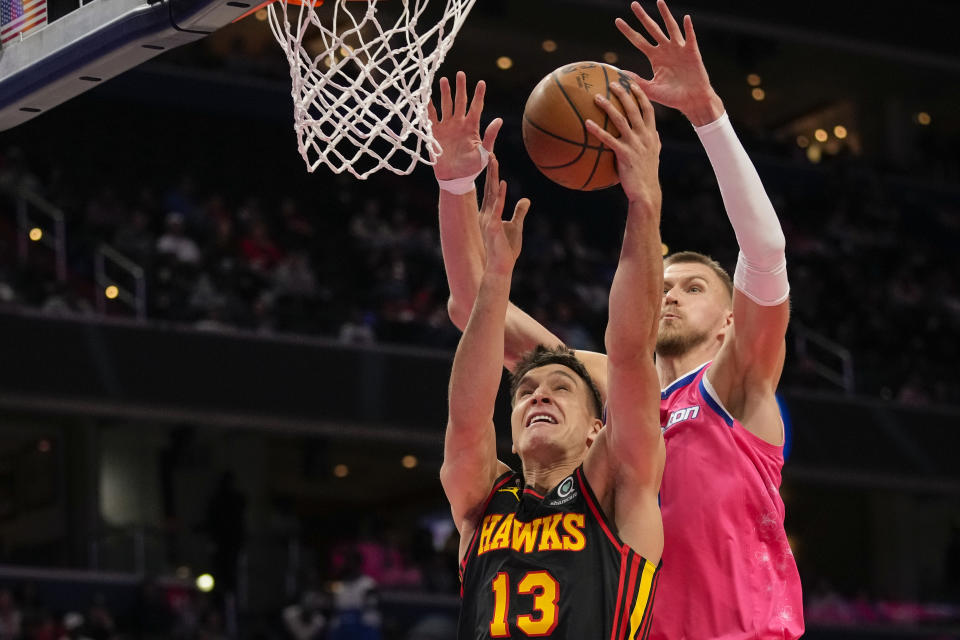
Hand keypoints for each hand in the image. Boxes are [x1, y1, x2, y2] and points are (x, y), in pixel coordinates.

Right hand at [428, 71, 502, 180]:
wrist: (455, 179)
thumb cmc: (472, 168)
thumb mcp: (484, 153)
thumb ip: (490, 136)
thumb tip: (499, 120)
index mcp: (472, 127)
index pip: (476, 108)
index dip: (479, 95)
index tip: (482, 83)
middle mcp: (459, 124)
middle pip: (460, 102)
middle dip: (460, 88)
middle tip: (461, 74)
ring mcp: (447, 127)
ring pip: (446, 106)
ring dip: (445, 93)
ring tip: (444, 80)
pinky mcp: (435, 133)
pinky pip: (432, 117)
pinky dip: (429, 108)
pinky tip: (427, 96)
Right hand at [478, 155, 530, 274]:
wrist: (501, 267)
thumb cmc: (507, 249)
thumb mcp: (516, 226)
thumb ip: (519, 212)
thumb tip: (526, 200)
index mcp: (489, 214)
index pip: (490, 191)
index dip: (491, 175)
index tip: (492, 159)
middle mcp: (486, 214)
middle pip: (488, 188)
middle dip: (489, 170)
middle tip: (489, 152)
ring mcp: (487, 219)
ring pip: (491, 193)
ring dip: (492, 176)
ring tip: (494, 160)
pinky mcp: (492, 226)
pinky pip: (497, 207)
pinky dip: (500, 194)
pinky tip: (502, 182)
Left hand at [586, 83, 661, 207]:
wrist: (646, 192)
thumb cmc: (647, 175)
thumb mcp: (655, 155)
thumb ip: (655, 142)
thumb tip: (655, 133)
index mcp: (651, 135)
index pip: (648, 109)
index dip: (640, 95)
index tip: (632, 83)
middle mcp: (645, 136)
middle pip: (634, 109)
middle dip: (624, 94)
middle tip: (612, 83)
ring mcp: (635, 145)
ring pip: (621, 120)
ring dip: (608, 107)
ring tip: (596, 97)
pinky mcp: (625, 155)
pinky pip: (608, 139)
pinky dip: (597, 130)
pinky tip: (586, 124)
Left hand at [616, 0, 723, 125]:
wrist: (692, 101)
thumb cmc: (672, 97)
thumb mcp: (651, 90)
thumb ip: (637, 80)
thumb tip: (620, 74)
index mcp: (655, 57)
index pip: (639, 41)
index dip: (628, 31)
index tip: (617, 21)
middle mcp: (666, 50)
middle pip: (652, 29)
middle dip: (643, 17)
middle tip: (633, 4)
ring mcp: (679, 49)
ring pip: (671, 28)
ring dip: (666, 15)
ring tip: (659, 2)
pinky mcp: (692, 52)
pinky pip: (690, 37)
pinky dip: (688, 28)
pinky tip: (686, 18)